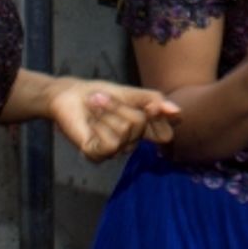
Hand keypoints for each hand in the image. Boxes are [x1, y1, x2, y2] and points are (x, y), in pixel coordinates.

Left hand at [49, 79, 180, 159]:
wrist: (70, 95)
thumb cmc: (99, 93)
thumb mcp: (131, 94)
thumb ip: (154, 101)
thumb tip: (177, 111)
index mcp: (142, 128)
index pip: (164, 134)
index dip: (158, 117)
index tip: (147, 104)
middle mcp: (131, 142)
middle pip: (141, 124)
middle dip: (119, 106)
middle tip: (101, 98)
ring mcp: (114, 150)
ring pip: (126, 132)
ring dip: (107, 113)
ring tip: (93, 105)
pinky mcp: (97, 155)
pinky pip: (110, 144)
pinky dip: (99, 126)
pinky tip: (90, 123)